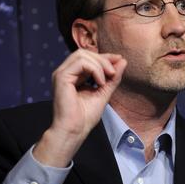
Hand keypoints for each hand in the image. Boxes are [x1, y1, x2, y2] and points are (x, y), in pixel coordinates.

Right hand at [33, 49, 126, 166]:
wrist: (75, 130)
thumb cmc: (85, 117)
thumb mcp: (104, 93)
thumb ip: (113, 78)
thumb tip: (123, 61)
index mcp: (73, 76)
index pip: (88, 57)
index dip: (105, 57)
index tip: (120, 60)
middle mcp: (66, 72)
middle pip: (85, 53)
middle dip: (103, 59)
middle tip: (114, 73)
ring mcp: (62, 73)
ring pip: (82, 54)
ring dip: (100, 64)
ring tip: (107, 79)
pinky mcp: (61, 77)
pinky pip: (81, 62)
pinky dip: (95, 69)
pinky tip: (100, 82)